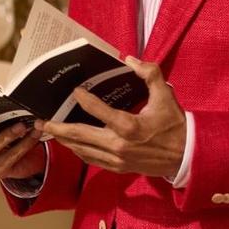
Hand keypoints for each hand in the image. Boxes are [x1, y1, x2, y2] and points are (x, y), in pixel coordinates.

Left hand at [40, 56, 185, 176]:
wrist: (186, 156)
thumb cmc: (174, 125)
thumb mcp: (166, 95)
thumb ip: (150, 74)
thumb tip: (130, 60)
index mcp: (129, 127)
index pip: (98, 111)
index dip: (84, 100)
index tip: (75, 92)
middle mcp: (119, 146)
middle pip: (80, 137)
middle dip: (58, 130)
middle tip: (41, 123)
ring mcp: (117, 160)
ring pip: (83, 151)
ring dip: (65, 141)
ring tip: (50, 132)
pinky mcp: (118, 168)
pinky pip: (92, 160)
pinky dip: (79, 151)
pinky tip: (71, 144)